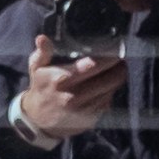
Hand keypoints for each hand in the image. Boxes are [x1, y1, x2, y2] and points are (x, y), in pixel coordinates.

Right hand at [16, 29, 124, 143]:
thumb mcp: (36, 68)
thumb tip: (42, 38)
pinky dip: (111, 91)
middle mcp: (73, 96)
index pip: (91, 66)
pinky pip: (108, 100)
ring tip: (119, 69)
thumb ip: (42, 52)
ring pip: (111, 90)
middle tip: (121, 60)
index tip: (115, 51)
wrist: (40, 120)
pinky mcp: (91, 117)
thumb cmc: (41, 88)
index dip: (107, 59)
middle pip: (107, 79)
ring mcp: (83, 108)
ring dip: (118, 78)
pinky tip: (110, 83)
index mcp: (60, 80)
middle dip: (118, 68)